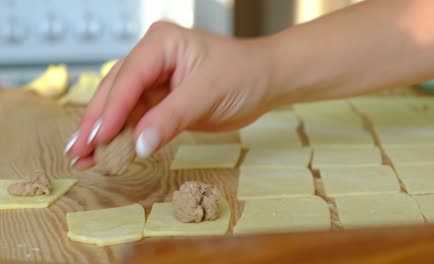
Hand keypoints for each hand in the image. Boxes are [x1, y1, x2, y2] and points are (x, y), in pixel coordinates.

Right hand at [64, 21, 278, 168]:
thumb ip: (171, 118)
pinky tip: (108, 153)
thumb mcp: (208, 93)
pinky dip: (124, 138)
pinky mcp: (161, 101)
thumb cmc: (245, 74)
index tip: (97, 137)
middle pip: (116, 92)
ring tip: (84, 158)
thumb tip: (138, 146)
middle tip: (77, 151)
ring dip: (104, 134)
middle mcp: (152, 59)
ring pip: (122, 109)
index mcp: (161, 43)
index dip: (111, 109)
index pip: (129, 77)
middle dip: (97, 123)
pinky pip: (137, 120)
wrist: (267, 82)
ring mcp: (155, 81)